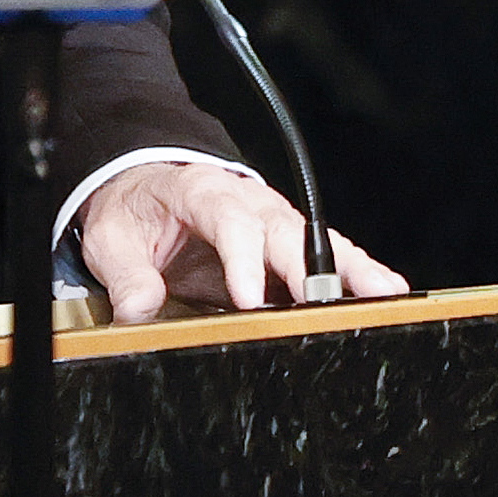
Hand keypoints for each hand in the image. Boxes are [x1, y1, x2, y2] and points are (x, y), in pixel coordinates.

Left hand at [72, 157, 408, 323]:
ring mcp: (274, 220)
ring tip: (385, 296)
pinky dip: (355, 275)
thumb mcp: (112, 239)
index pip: (227, 221)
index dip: (241, 259)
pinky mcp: (287, 245)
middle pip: (287, 231)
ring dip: (351, 269)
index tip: (247, 299)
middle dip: (311, 267)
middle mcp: (248, 201)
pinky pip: (325, 258)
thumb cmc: (135, 211)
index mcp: (201, 192)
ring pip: (318, 242)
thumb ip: (125, 274)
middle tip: (330, 303)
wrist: (147, 187)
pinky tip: (384, 297)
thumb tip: (139, 309)